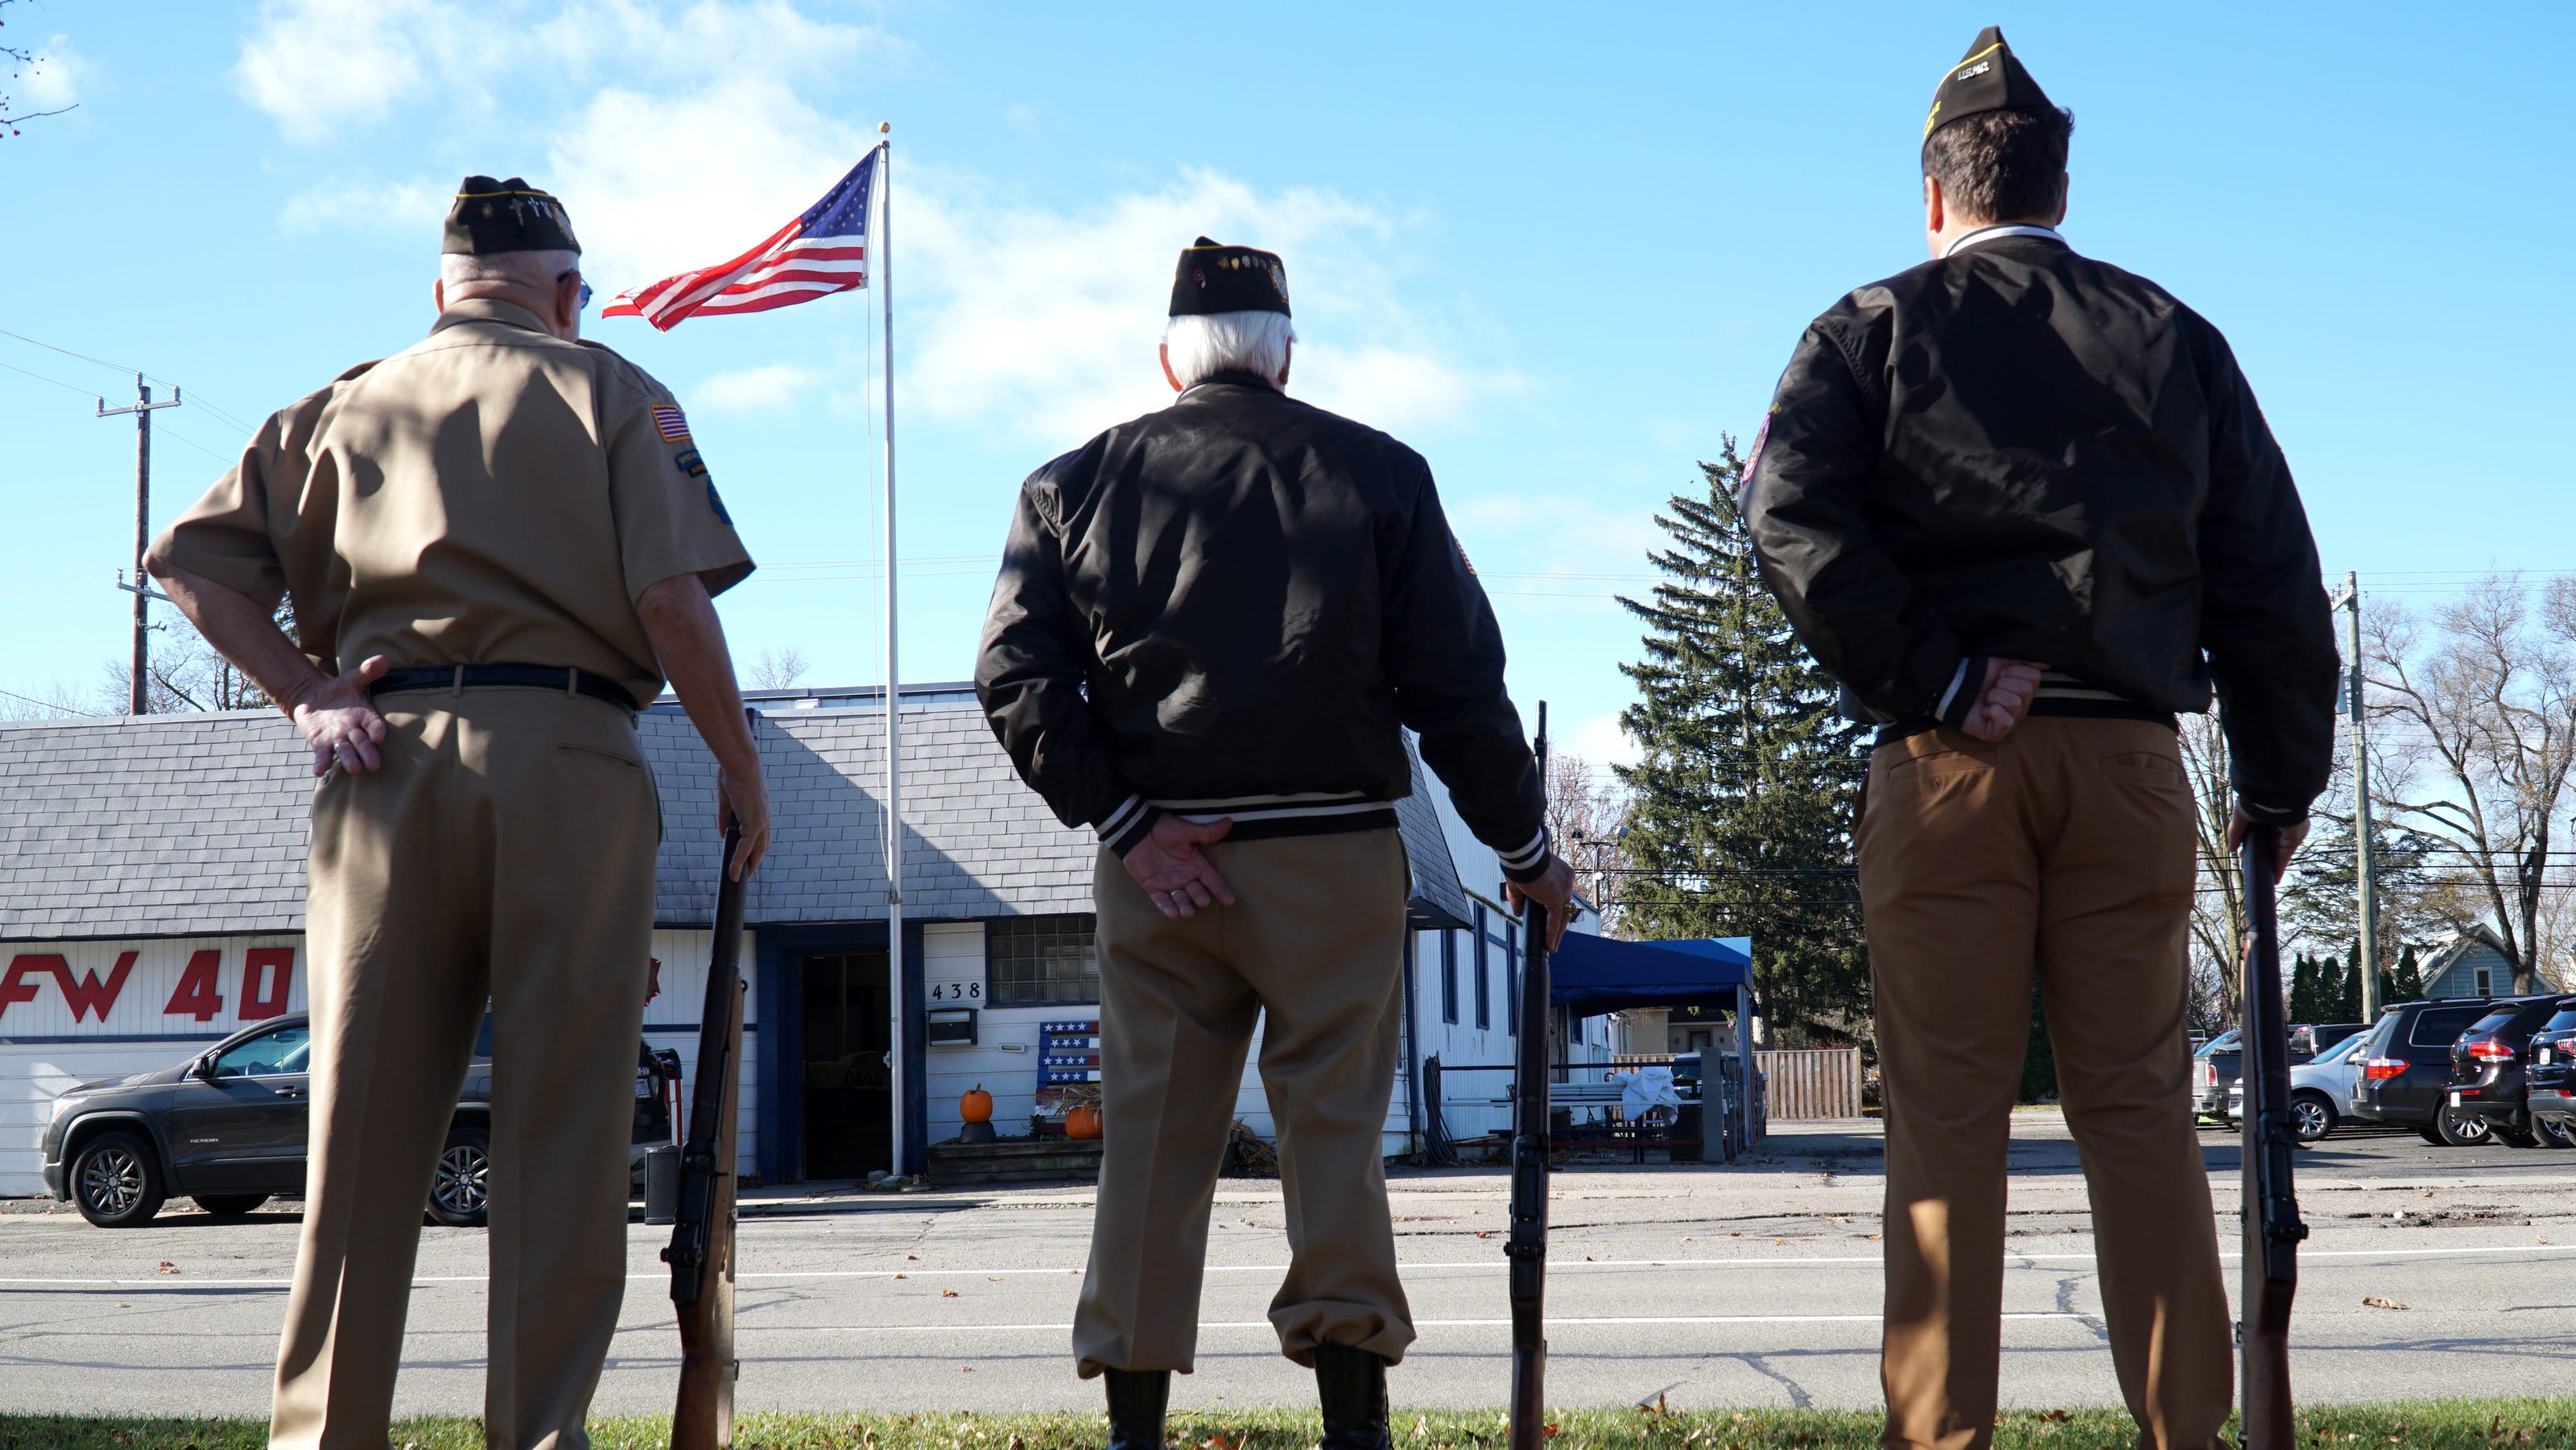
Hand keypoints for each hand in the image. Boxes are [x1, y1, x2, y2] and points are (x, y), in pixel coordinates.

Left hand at [290, 656, 391, 776]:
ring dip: (350, 761)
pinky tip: (318, 770)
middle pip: (363, 744)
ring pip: (345, 752)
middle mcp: (354, 731)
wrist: (313, 699)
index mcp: (365, 716)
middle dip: (368, 754)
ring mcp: (338, 739)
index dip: (377, 730)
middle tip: (374, 765)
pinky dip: (321, 764)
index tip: (378, 736)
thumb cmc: (337, 690)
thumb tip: (384, 659)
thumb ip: (366, 671)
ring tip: (353, 769)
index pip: (374, 725)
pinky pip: (322, 756)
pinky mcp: (321, 744)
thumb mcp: (351, 679)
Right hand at [719, 769, 770, 879]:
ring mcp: (761, 821)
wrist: (740, 765)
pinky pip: (746, 847)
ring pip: (756, 850)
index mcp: (759, 811)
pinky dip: (739, 860)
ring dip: (748, 864)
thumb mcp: (727, 801)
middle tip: (746, 872)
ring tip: (739, 877)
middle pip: (762, 845)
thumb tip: (723, 834)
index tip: (748, 856)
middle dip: (755, 860)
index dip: (754, 846)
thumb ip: (725, 819)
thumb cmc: (734, 776)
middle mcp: (764, 818)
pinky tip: (733, 872)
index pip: (760, 834)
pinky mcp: (754, 823)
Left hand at [1122, 814, 1236, 918]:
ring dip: (1184, 906)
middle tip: (1203, 902)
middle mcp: (1184, 876)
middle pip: (1196, 891)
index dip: (1220, 890)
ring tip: (1187, 912)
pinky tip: (1174, 914)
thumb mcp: (1187, 831)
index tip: (1229, 901)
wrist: (1138, 830)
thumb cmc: (1163, 828)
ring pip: (1180, 899)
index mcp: (1195, 864)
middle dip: (1200, 898)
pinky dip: (1167, 908)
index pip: (1211, 879)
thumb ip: (1206, 832)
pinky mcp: (1153, 887)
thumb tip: (1229, 821)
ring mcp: (1169, 883)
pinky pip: (1161, 900)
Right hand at [1504, 853, 1577, 949]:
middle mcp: (1566, 881)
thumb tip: (1519, 914)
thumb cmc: (1520, 864)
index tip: (1551, 920)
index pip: (1561, 896)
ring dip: (1557, 933)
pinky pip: (1555, 920)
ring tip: (1551, 946)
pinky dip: (1551, 933)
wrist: (1523, 856)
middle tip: (1554, 938)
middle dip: (1560, 925)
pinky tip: (1548, 944)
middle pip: (1565, 908)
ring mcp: (1564, 890)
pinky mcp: (1557, 898)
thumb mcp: (1518, 885)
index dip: (1556, 910)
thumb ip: (1519, 900)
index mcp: (1561, 874)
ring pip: (1563, 916)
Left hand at [1959, 658, 2044, 741]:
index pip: (2034, 677)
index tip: (2000, 674)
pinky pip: (2006, 721)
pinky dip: (1992, 712)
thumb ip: (2025, 659)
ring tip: (1986, 699)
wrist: (1953, 687)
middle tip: (1991, 687)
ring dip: (1994, 696)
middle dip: (2003, 683)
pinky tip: (1984, 711)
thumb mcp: (2003, 660)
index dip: (2013, 671)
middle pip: (2026, 689)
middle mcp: (2022, 708)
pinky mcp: (1997, 734)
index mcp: (2026, 691)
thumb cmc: (1978, 675)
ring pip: (2015, 703)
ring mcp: (2011, 722)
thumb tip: (2046, 663)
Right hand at [2227, 809, 2307, 883]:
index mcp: (2267, 815)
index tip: (2242, 853)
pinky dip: (2279, 868)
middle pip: (2269, 845)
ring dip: (2269, 865)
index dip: (2251, 845)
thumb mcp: (2241, 817)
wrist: (2272, 796)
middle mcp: (2280, 824)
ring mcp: (2287, 832)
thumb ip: (2236, 833)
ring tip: (2260, 877)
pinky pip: (2284, 856)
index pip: (2260, 834)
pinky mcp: (2293, 839)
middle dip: (2260, 857)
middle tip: (2249, 867)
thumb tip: (2231, 849)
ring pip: (2277, 852)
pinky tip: (2273, 879)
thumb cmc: (2256, 802)